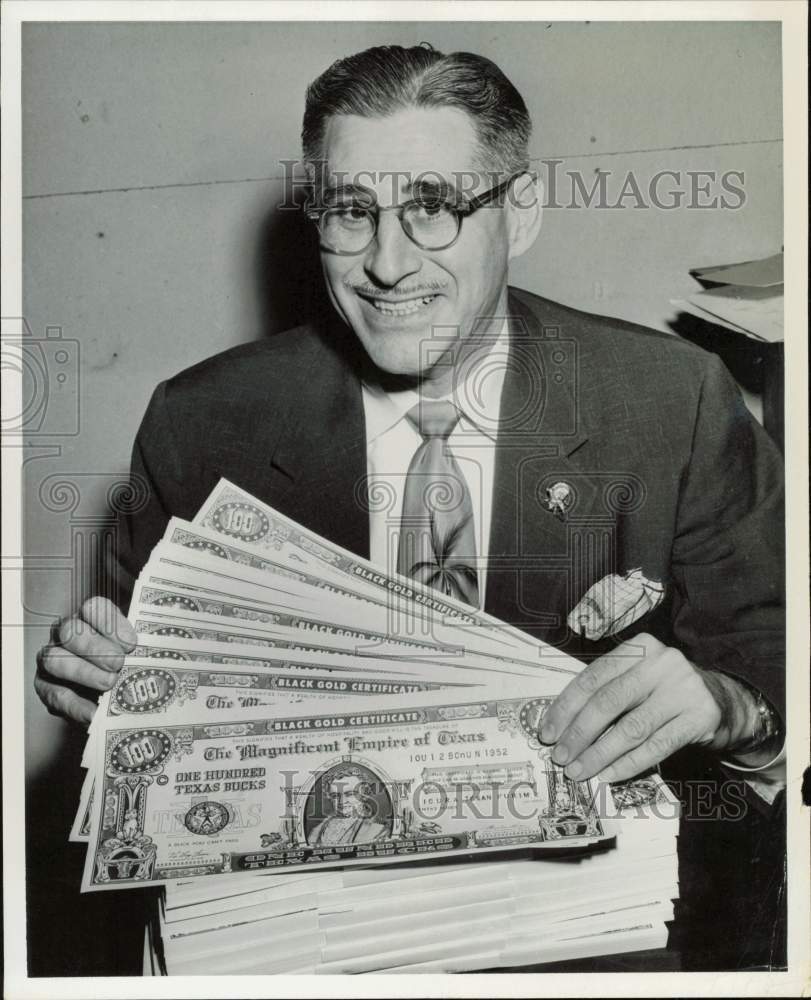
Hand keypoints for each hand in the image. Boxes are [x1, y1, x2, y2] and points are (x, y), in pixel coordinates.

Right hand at [35, 597, 135, 725]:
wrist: (112, 701)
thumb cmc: (128, 666)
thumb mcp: (139, 651)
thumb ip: (145, 646)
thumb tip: (166, 648)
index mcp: (90, 618)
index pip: (94, 607)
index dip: (111, 624)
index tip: (131, 644)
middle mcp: (66, 634)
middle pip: (70, 630)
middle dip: (95, 647)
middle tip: (118, 663)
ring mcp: (52, 659)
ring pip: (54, 659)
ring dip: (83, 672)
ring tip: (109, 684)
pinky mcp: (46, 688)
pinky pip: (54, 694)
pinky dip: (75, 705)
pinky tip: (93, 712)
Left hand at [540, 633, 755, 782]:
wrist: (725, 702)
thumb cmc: (666, 692)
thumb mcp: (638, 678)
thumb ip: (606, 691)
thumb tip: (560, 725)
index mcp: (640, 648)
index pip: (593, 678)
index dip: (566, 708)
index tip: (547, 733)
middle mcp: (662, 662)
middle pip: (609, 701)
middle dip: (579, 733)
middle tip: (560, 757)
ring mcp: (684, 689)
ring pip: (631, 727)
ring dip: (599, 754)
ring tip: (579, 772)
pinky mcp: (700, 717)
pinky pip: (656, 746)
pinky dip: (628, 764)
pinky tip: (609, 776)